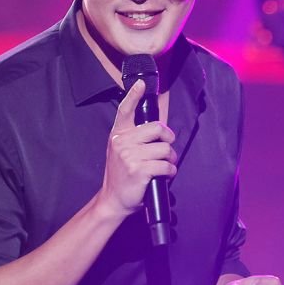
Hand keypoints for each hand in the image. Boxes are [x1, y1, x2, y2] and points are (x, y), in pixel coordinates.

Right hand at [98, 80, 176, 218]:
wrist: (113, 200)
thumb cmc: (122, 176)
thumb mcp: (120, 151)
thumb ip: (134, 137)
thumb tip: (157, 128)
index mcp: (118, 135)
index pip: (125, 110)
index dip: (134, 95)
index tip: (142, 84)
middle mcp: (122, 142)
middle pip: (158, 128)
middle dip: (168, 139)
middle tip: (167, 150)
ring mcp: (130, 156)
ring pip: (165, 149)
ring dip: (170, 160)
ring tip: (164, 167)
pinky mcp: (139, 170)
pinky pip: (166, 165)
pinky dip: (170, 172)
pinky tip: (164, 176)